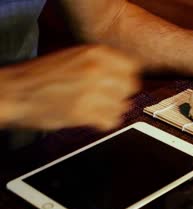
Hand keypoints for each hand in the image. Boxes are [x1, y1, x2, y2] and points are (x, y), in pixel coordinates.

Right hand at [0, 45, 140, 130]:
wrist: (13, 92)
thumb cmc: (39, 76)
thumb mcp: (74, 57)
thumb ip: (100, 63)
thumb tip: (124, 75)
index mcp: (95, 53)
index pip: (132, 68)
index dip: (126, 79)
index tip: (120, 85)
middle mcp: (97, 70)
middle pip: (129, 88)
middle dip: (120, 96)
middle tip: (107, 99)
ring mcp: (92, 92)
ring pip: (122, 106)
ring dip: (111, 110)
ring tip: (96, 109)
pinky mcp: (85, 113)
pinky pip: (111, 121)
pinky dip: (104, 123)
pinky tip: (92, 119)